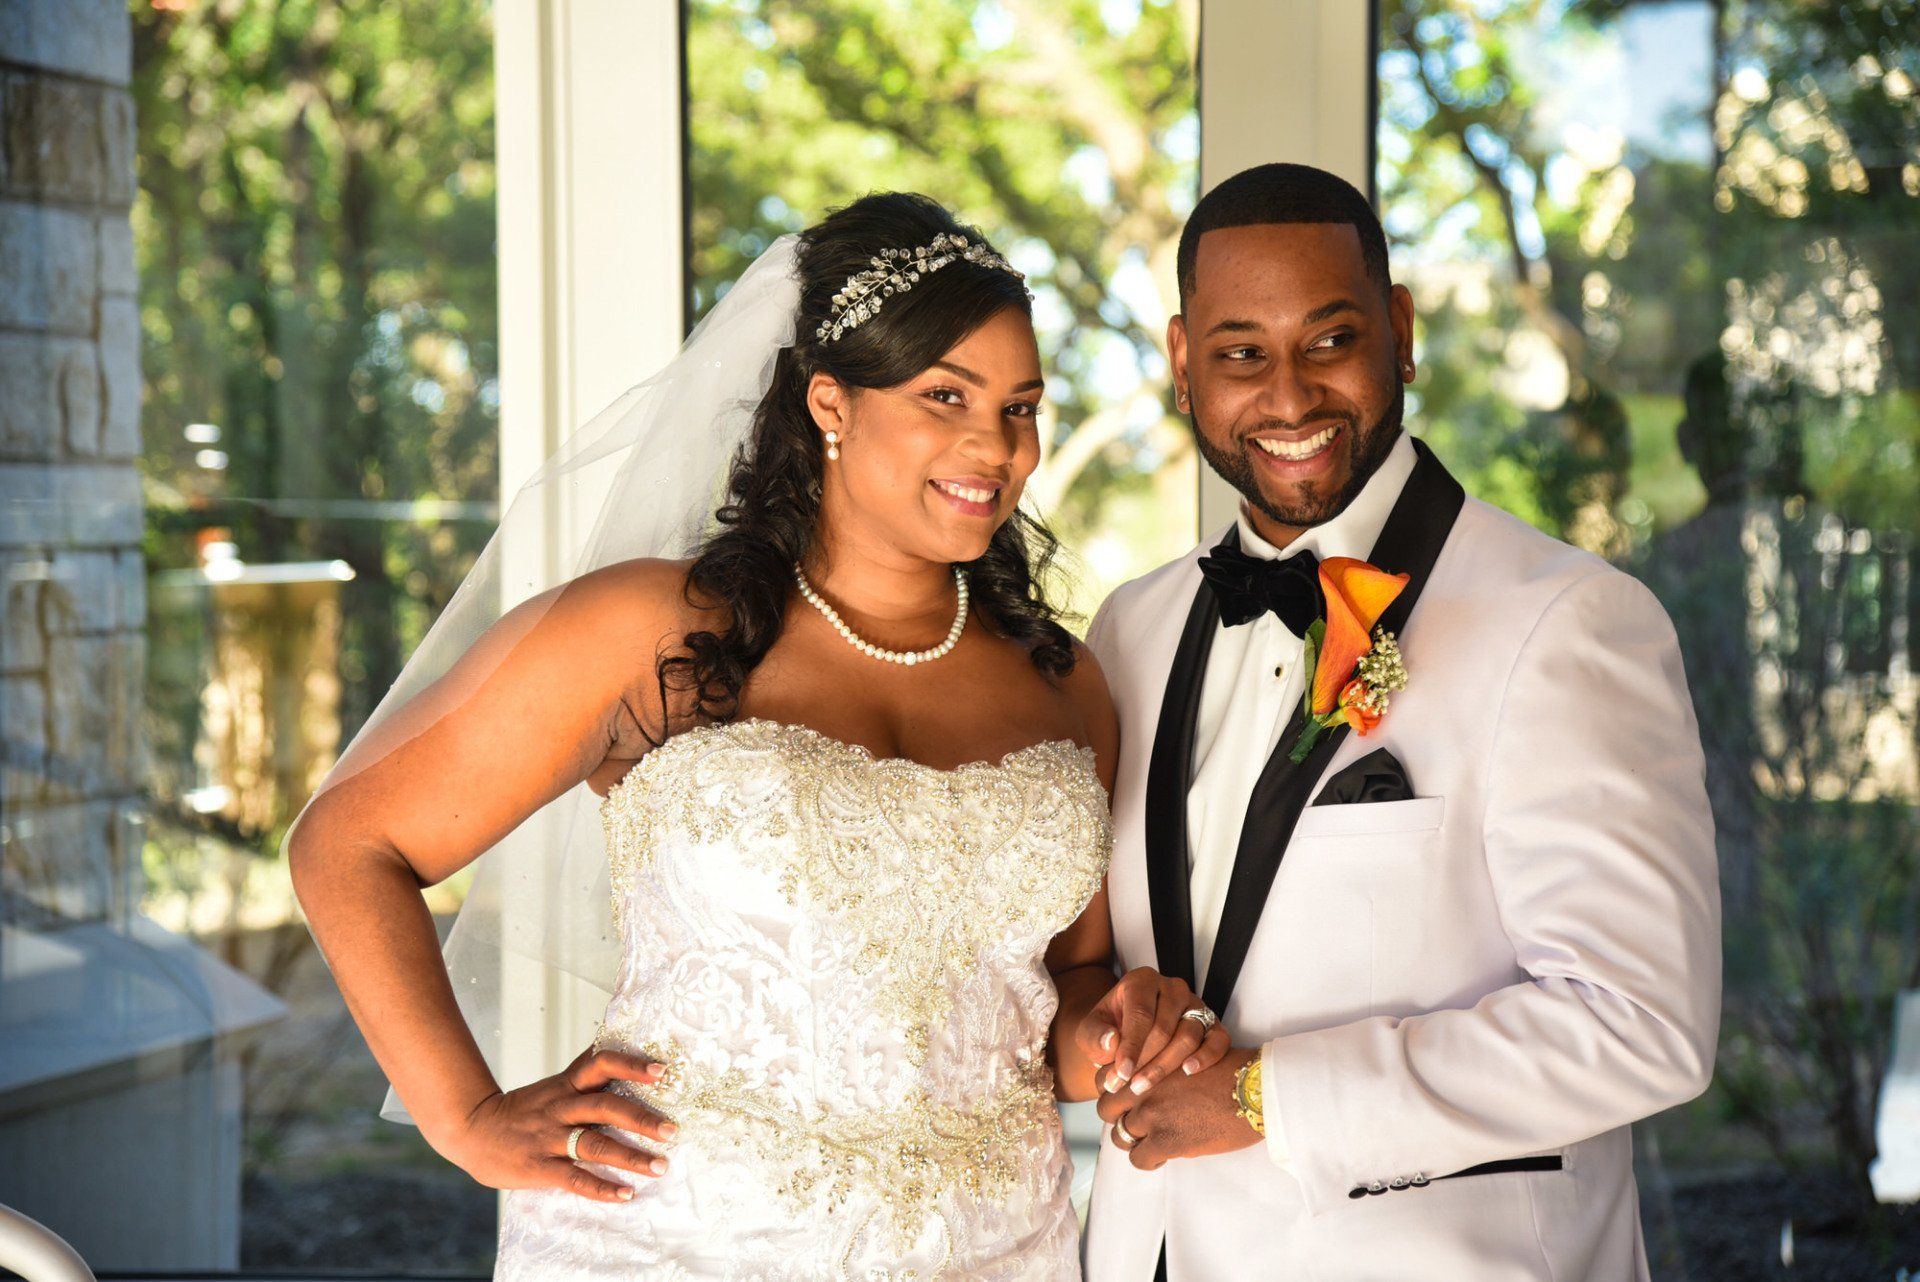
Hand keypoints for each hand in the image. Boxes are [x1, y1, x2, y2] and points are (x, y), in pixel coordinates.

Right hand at [437, 1045, 676, 1201]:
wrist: (471, 1128)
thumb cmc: (520, 1110)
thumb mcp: (553, 1085)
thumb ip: (584, 1078)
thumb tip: (621, 1059)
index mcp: (566, 1085)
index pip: (601, 1063)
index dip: (632, 1065)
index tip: (663, 1070)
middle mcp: (561, 1108)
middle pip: (606, 1107)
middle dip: (642, 1119)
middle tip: (672, 1130)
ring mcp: (549, 1138)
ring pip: (595, 1144)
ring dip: (630, 1157)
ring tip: (659, 1167)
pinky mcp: (539, 1167)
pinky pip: (574, 1178)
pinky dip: (601, 1188)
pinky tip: (625, 1195)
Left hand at [1075, 966, 1229, 1099]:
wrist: (1129, 1035)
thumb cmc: (1110, 1031)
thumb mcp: (1091, 1031)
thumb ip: (1094, 1034)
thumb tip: (1111, 1042)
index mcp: (1141, 981)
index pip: (1140, 1013)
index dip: (1131, 1046)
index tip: (1121, 1074)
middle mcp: (1172, 988)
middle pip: (1164, 1028)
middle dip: (1144, 1062)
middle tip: (1127, 1087)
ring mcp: (1195, 1004)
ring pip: (1188, 1036)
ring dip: (1166, 1066)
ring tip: (1144, 1087)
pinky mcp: (1212, 1023)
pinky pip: (1218, 1040)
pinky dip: (1206, 1057)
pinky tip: (1188, 1072)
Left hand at [1097, 1045, 1261, 1168]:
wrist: (1256, 1090)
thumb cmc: (1228, 1069)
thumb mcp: (1184, 1055)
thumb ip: (1157, 1068)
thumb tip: (1140, 1084)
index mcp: (1146, 1061)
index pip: (1104, 1078)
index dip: (1113, 1090)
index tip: (1125, 1098)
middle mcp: (1141, 1086)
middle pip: (1105, 1108)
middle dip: (1117, 1116)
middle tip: (1136, 1121)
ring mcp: (1152, 1114)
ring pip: (1119, 1136)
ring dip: (1133, 1139)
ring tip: (1152, 1139)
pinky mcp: (1167, 1141)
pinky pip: (1139, 1159)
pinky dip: (1149, 1159)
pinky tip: (1165, 1154)